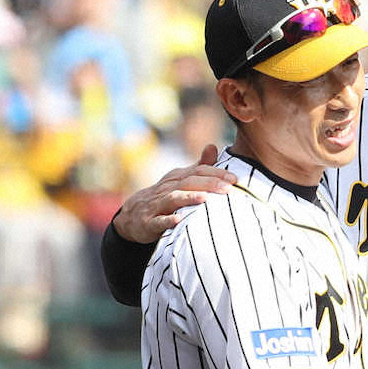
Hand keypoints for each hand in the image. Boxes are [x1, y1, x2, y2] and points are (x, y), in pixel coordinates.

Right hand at [113, 145, 236, 242]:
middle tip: (228, 188)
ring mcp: (157, 204)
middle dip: (209, 184)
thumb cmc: (165, 196)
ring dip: (188, 198)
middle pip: (189, 182)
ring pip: (173, 199)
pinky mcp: (148, 222)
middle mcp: (167, 188)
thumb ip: (199, 166)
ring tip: (205, 198)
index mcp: (177, 178)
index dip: (217, 173)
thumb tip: (213, 146)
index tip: (235, 179)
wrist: (132, 215)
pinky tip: (178, 220)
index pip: (199, 171)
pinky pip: (157, 221)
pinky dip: (167, 221)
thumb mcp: (180, 179)